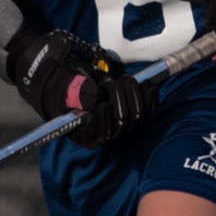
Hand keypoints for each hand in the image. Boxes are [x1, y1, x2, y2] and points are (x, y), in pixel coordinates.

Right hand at [11, 30, 158, 147]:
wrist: (78, 82)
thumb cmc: (68, 87)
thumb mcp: (65, 89)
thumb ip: (75, 93)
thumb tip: (93, 98)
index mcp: (85, 134)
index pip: (100, 135)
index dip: (104, 121)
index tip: (102, 104)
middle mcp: (106, 133)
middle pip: (121, 123)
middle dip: (119, 100)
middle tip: (111, 83)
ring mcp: (121, 125)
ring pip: (137, 115)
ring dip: (132, 94)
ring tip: (122, 80)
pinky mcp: (134, 114)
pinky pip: (148, 109)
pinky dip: (149, 97)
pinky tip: (150, 86)